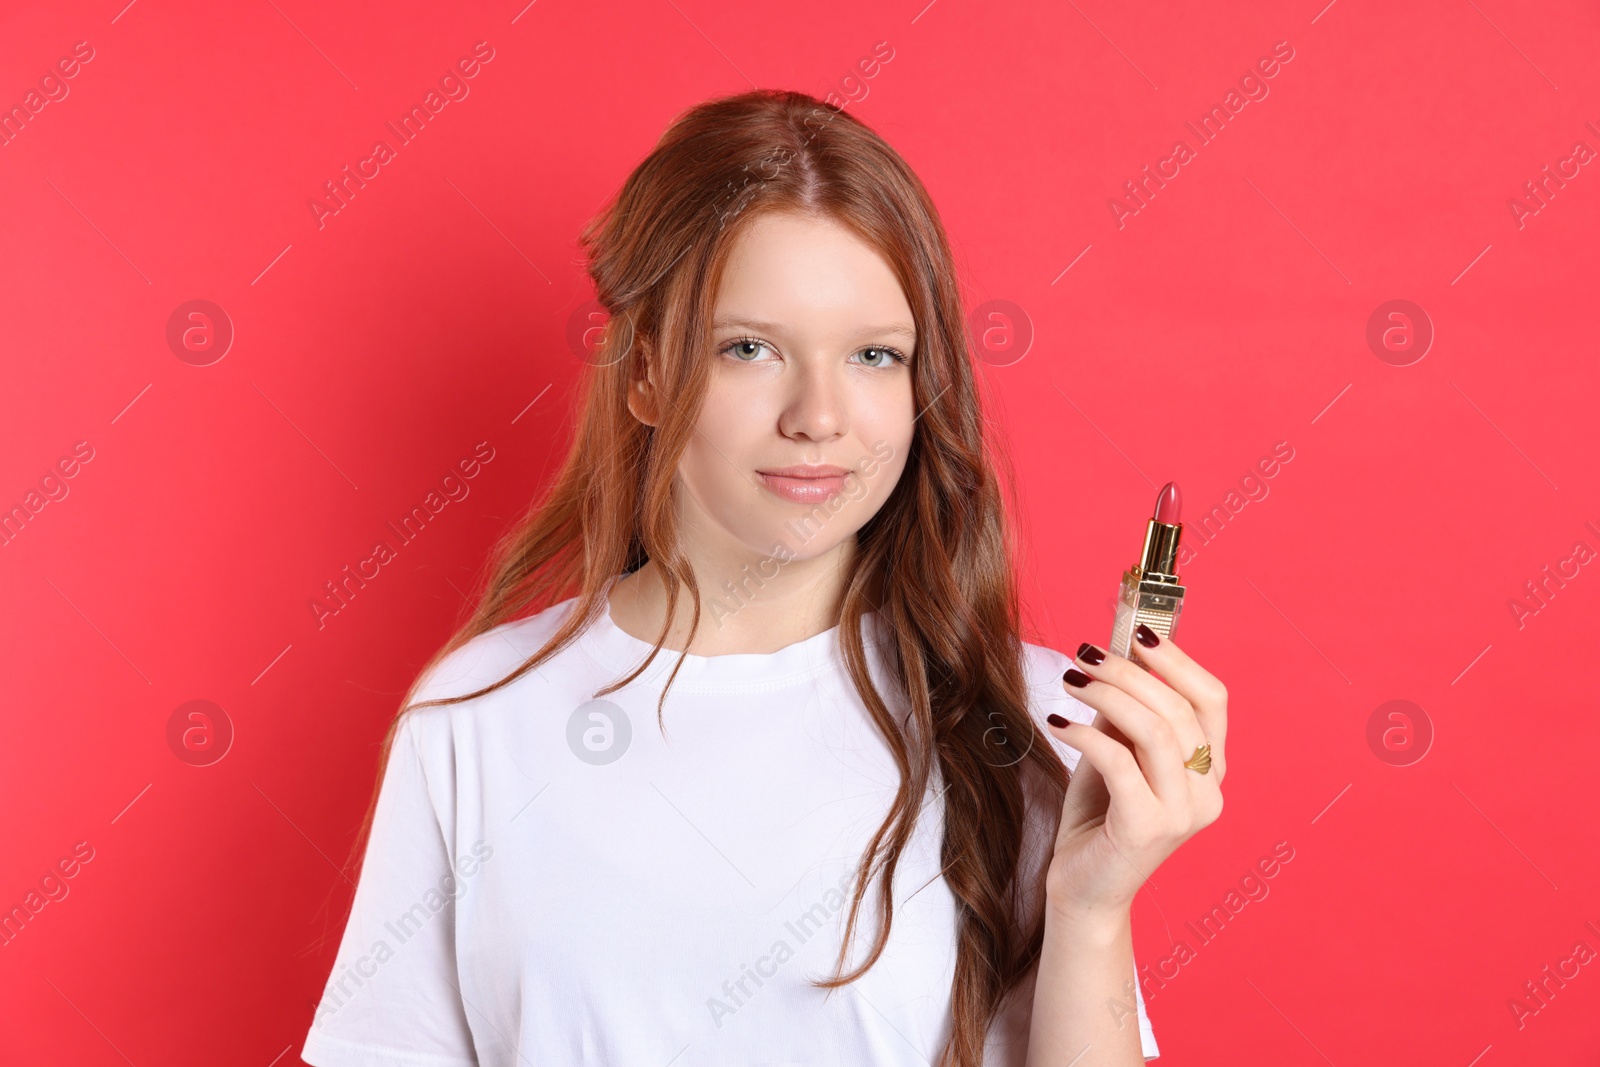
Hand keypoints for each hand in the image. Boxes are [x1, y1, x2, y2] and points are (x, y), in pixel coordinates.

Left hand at [1042, 625, 1227, 922]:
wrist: (1084, 888)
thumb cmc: (1100, 817)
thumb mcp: (1117, 753)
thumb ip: (1126, 713)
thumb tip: (1115, 655)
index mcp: (1210, 769)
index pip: (1212, 699)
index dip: (1177, 660)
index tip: (1136, 631)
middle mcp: (1208, 792)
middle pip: (1178, 708)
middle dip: (1127, 671)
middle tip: (1084, 654)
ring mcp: (1184, 813)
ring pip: (1154, 731)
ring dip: (1106, 694)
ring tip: (1069, 681)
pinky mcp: (1148, 828)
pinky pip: (1120, 762)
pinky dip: (1084, 734)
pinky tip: (1057, 722)